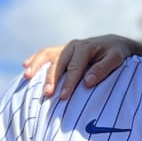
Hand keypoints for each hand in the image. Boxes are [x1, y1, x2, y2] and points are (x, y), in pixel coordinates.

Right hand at [22, 34, 141, 100]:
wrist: (114, 44)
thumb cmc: (116, 54)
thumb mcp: (116, 59)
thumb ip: (103, 69)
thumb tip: (87, 82)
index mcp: (85, 48)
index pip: (75, 68)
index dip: (69, 83)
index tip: (64, 96)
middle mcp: (72, 46)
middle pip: (58, 62)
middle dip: (51, 78)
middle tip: (47, 94)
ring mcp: (65, 48)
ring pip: (47, 56)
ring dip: (37, 66)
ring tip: (27, 77)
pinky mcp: (61, 52)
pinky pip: (45, 54)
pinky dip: (35, 60)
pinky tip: (26, 67)